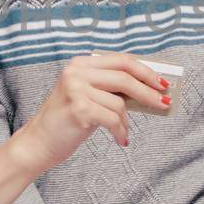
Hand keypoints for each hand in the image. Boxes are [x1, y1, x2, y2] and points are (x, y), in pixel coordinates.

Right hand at [13, 53, 170, 171]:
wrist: (38, 143)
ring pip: (120, 103)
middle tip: (164, 103)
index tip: (162, 83)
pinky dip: (121, 132)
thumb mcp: (88, 97)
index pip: (122, 60)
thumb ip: (111, 89)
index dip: (145, 71)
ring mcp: (76, 89)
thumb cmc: (67, 121)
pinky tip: (120, 140)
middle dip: (148, 91)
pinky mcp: (79, 109)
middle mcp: (76, 72)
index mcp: (80, 64)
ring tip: (123, 132)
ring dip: (127, 121)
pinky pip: (114, 119)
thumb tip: (148, 90)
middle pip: (125, 76)